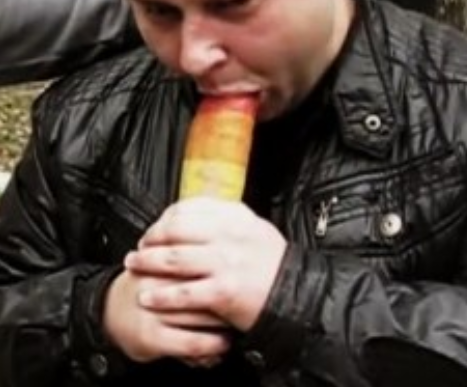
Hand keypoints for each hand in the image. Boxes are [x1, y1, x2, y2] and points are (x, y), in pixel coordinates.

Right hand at [103, 268, 231, 362]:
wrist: (110, 310)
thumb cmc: (148, 286)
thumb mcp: (168, 265)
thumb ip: (194, 262)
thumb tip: (232, 268)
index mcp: (165, 259)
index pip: (204, 262)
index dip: (227, 274)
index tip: (241, 283)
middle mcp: (158, 282)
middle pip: (206, 288)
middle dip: (228, 300)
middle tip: (241, 307)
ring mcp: (155, 310)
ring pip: (202, 317)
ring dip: (224, 326)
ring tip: (234, 328)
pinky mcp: (152, 336)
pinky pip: (192, 343)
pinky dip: (212, 346)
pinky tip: (219, 346)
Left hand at [125, 197, 287, 330]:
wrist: (294, 294)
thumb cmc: (272, 263)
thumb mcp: (254, 228)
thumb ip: (227, 218)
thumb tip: (196, 211)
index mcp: (235, 217)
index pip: (189, 208)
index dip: (165, 218)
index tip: (156, 228)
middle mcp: (228, 236)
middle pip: (176, 230)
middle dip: (151, 238)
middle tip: (139, 246)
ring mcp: (225, 263)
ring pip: (174, 259)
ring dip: (148, 263)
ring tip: (133, 266)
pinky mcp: (222, 291)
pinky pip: (183, 292)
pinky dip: (161, 295)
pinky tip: (147, 297)